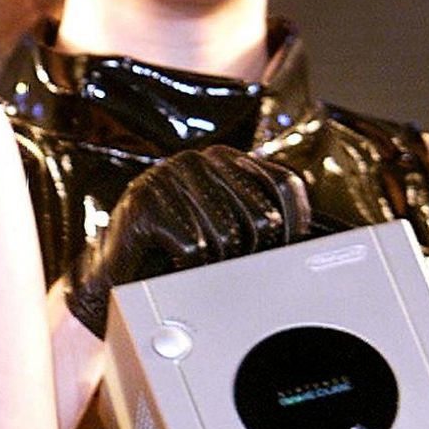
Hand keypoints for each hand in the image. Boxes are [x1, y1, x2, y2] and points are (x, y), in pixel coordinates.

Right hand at [66, 145, 309, 337]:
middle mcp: (197, 160)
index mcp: (223, 158)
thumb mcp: (223, 223)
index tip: (290, 251)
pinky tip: (177, 265)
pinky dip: (190, 267)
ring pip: (228, 236)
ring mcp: (167, 178)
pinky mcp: (145, 203)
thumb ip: (259, 215)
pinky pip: (194, 247)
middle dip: (254, 254)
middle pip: (262, 217)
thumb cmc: (174, 248)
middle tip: (235, 268)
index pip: (284, 184)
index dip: (297, 224)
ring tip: (202, 266)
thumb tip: (312, 236)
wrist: (116, 269)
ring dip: (218, 264)